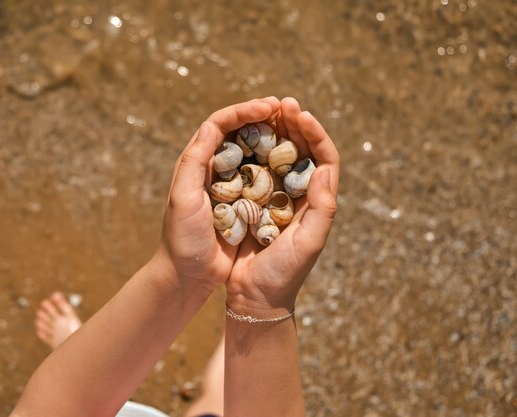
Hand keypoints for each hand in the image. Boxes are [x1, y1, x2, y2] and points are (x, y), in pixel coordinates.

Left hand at [157, 97, 280, 292]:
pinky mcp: (245, 202)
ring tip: (298, 127)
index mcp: (197, 161)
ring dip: (275, 136)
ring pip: (256, 149)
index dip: (246, 110)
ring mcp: (231, 184)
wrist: (188, 275)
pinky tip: (296, 160)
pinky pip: (265, 175)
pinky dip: (279, 163)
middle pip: (241, 131)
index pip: (221, 123)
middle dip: (265, 117)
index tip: (271, 106)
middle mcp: (214, 167)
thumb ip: (194, 161)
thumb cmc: (182, 238)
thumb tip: (212, 125)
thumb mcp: (182, 198)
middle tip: (290, 109)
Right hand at [226, 97, 339, 313]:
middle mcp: (299, 195)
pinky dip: (250, 151)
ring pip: (278, 155)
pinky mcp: (252, 203)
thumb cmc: (284, 273)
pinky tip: (242, 137)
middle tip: (282, 103)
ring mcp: (275, 197)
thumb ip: (322, 208)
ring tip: (264, 111)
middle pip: (302, 150)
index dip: (315, 133)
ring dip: (274, 132)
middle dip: (294, 124)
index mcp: (317, 201)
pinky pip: (253, 170)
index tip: (300, 114)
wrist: (254, 296)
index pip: (324, 158)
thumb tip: (326, 168)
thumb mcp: (309, 243)